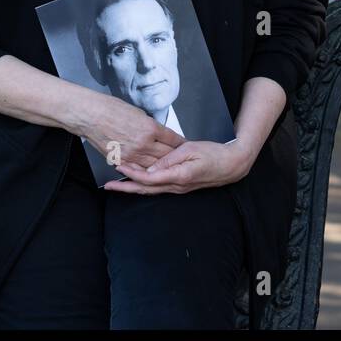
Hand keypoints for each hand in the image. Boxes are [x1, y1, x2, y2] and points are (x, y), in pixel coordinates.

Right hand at [75, 93, 183, 170]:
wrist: (90, 116)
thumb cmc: (110, 109)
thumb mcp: (138, 113)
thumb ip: (151, 125)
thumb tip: (159, 133)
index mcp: (150, 128)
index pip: (174, 140)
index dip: (181, 143)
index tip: (184, 145)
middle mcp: (144, 144)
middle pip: (168, 155)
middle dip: (175, 156)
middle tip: (180, 157)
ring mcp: (132, 155)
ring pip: (155, 166)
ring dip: (162, 165)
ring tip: (168, 165)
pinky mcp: (122, 161)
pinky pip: (138, 170)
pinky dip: (145, 170)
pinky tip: (150, 169)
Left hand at [103, 139, 254, 194]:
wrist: (231, 165)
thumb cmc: (214, 154)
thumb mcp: (191, 150)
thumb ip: (169, 159)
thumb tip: (151, 168)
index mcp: (178, 176)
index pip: (149, 178)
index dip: (132, 173)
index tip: (119, 167)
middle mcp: (176, 186)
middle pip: (146, 189)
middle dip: (126, 188)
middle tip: (108, 186)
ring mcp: (178, 188)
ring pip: (151, 190)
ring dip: (133, 188)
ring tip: (117, 185)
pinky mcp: (179, 186)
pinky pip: (158, 188)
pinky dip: (144, 186)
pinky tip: (136, 182)